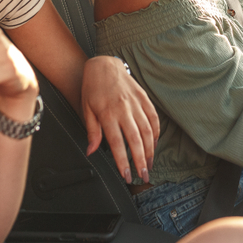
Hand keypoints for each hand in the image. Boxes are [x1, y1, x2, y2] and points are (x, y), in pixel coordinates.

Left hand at [82, 56, 160, 183]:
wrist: (104, 65)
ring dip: (150, 150)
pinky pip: (153, 118)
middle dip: (141, 161)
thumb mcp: (86, 110)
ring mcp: (136, 103)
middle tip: (143, 177)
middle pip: (136, 140)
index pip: (117, 144)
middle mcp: (124, 109)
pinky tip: (154, 144)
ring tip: (149, 165)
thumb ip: (92, 132)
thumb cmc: (92, 89)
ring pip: (147, 131)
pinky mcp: (144, 98)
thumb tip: (91, 152)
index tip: (127, 176)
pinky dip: (156, 133)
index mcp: (107, 114)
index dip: (123, 162)